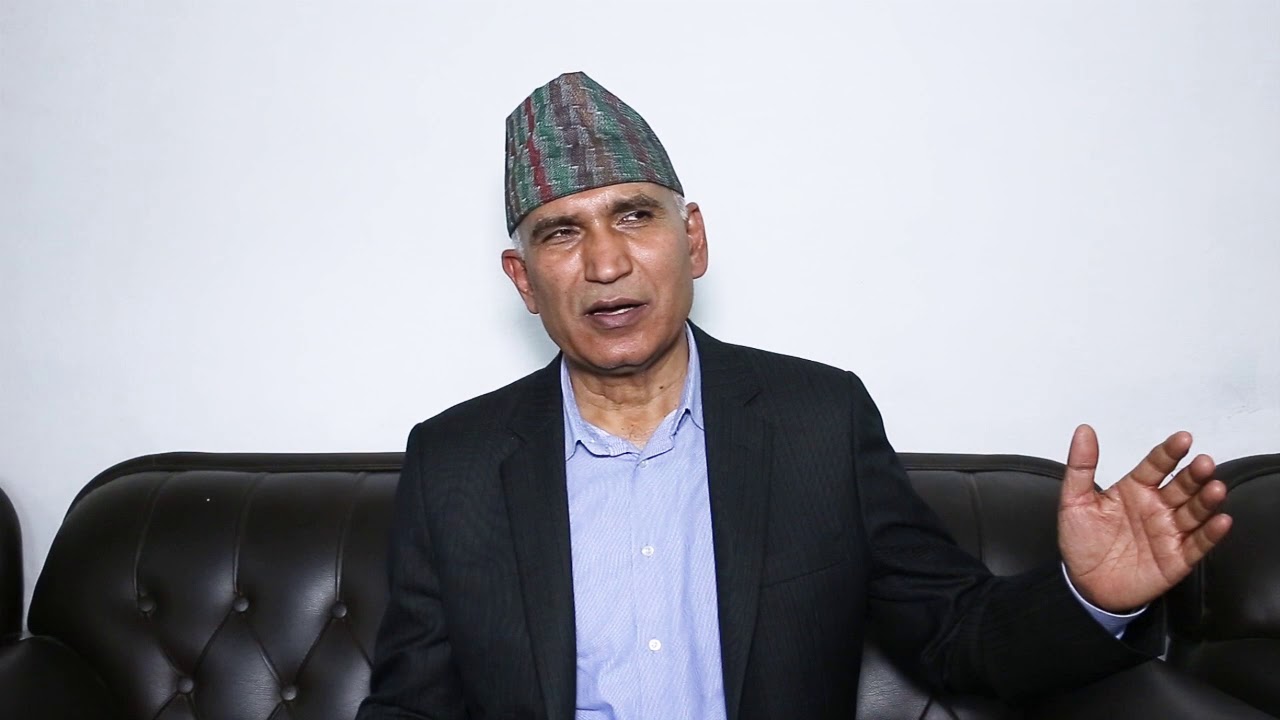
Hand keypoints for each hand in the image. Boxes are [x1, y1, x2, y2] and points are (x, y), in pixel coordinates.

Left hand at [1058, 424, 1232, 612]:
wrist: (1084, 585)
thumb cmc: (1081, 541)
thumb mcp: (1074, 501)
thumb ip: (1081, 467)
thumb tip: (1083, 430)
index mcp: (1135, 490)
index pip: (1156, 465)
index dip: (1169, 452)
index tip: (1183, 438)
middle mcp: (1157, 507)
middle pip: (1181, 486)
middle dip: (1194, 474)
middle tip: (1203, 463)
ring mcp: (1169, 532)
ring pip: (1194, 511)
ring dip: (1206, 500)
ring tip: (1215, 488)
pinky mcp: (1177, 558)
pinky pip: (1198, 544)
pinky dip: (1211, 533)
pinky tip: (1220, 521)